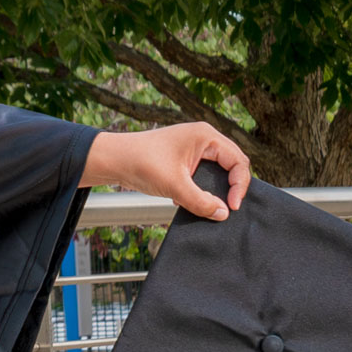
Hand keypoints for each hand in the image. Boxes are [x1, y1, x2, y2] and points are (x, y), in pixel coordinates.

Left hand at [79, 123, 250, 220]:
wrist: (112, 160)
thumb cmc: (141, 163)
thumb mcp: (174, 186)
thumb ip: (201, 202)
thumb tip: (223, 214)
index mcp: (206, 136)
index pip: (238, 161)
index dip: (239, 185)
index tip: (232, 207)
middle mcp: (202, 138)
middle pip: (231, 165)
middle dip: (229, 187)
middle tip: (226, 208)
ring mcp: (192, 147)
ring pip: (216, 171)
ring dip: (213, 189)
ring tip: (205, 205)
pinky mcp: (183, 158)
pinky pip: (202, 174)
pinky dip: (199, 188)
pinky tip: (185, 200)